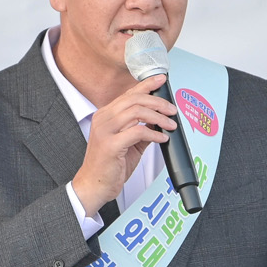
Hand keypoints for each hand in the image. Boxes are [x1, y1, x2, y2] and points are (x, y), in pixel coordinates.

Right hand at [70, 75, 175, 216]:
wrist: (94, 186)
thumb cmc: (109, 166)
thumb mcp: (129, 144)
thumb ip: (141, 131)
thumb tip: (159, 122)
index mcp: (106, 116)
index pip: (129, 94)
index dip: (146, 85)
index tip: (161, 80)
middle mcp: (103, 119)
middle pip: (135, 100)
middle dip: (158, 102)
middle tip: (172, 110)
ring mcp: (105, 131)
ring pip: (137, 112)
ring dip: (159, 117)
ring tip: (170, 125)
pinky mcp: (110, 145)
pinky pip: (138, 132)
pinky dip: (154, 134)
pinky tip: (162, 138)